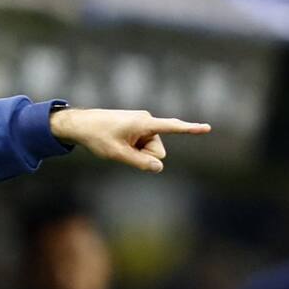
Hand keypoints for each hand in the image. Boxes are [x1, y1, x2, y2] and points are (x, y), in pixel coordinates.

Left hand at [49, 108, 210, 172]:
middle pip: (158, 151)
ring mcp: (143, 123)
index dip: (190, 129)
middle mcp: (147, 121)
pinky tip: (119, 142)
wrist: (81, 124)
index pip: (172, 127)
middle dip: (144, 155)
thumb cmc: (97, 137)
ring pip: (150, 150)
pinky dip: (134, 148)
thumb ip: (139, 162)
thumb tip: (158, 167)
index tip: (208, 128)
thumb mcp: (117, 153)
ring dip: (137, 152)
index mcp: (144, 123)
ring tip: (117, 143)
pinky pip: (143, 145)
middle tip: (121, 148)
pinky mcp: (138, 127)